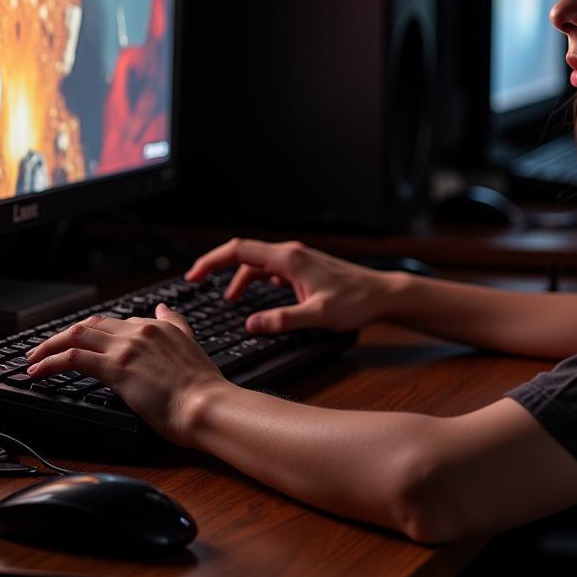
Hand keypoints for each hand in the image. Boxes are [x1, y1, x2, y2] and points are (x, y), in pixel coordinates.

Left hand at [25, 305, 229, 445]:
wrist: (207, 405)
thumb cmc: (202, 388)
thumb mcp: (191, 345)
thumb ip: (176, 324)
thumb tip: (164, 308)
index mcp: (161, 326)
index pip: (118, 322)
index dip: (94, 332)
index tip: (81, 343)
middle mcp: (142, 331)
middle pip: (92, 324)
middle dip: (64, 335)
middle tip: (46, 349)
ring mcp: (128, 347)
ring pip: (77, 336)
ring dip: (49, 346)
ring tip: (34, 359)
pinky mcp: (116, 367)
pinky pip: (72, 358)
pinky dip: (50, 362)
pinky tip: (38, 372)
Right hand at [184, 238, 394, 334]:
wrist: (382, 294)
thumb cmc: (357, 301)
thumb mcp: (318, 316)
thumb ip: (283, 320)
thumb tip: (251, 325)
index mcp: (289, 259)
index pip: (239, 251)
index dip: (211, 261)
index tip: (193, 275)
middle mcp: (292, 254)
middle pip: (244, 254)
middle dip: (218, 267)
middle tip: (197, 283)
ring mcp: (298, 260)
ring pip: (258, 264)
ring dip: (239, 279)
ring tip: (228, 301)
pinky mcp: (304, 269)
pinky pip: (271, 270)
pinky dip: (256, 281)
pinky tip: (255, 297)